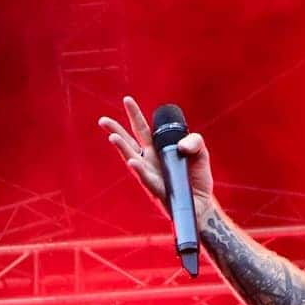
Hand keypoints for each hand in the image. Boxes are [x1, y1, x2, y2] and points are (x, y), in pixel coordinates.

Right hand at [97, 96, 214, 218]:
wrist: (202, 204)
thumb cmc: (196, 178)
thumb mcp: (200, 152)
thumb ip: (194, 140)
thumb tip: (181, 146)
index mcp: (156, 149)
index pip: (142, 129)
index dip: (135, 115)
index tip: (126, 100)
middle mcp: (149, 161)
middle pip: (129, 143)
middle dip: (116, 130)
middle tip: (103, 120)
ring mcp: (150, 175)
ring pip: (132, 159)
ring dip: (122, 148)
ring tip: (112, 137)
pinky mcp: (157, 190)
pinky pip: (146, 179)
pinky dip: (139, 170)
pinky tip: (132, 161)